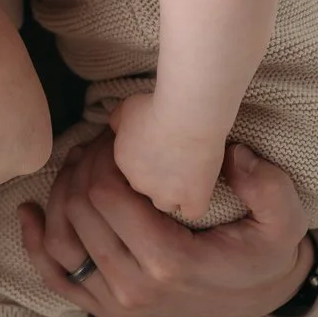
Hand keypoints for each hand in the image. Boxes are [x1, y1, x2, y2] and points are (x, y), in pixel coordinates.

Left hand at [18, 132, 312, 316]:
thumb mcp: (285, 218)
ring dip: (59, 193)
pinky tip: (28, 212)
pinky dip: (36, 243)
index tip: (114, 135)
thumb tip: (233, 156)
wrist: (260, 294)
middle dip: (80, 166)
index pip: (106, 195)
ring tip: (77, 163)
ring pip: (60, 240)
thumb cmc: (265, 248)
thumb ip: (268, 186)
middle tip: (96, 142)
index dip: (100, 155)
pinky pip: (56, 277)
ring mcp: (118, 306)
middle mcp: (136, 289)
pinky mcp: (107, 311)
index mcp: (172, 263)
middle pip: (78, 211)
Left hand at [108, 97, 221, 220]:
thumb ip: (118, 122)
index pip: (129, 172)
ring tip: (186, 177)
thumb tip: (116, 127)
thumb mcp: (127, 107)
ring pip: (166, 204)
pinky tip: (201, 191)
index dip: (144, 164)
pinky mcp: (192, 198)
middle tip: (172, 161)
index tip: (157, 152)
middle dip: (156, 179)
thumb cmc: (158, 104)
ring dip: (173, 194)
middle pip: (145, 190)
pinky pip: (192, 212)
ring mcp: (166, 193)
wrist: (187, 113)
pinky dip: (195, 204)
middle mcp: (139, 182)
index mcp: (122, 161)